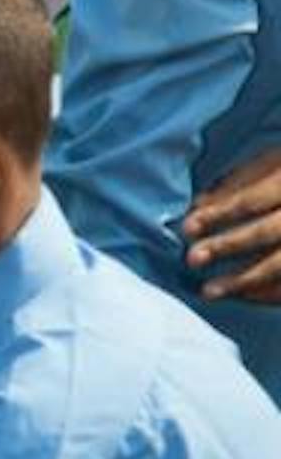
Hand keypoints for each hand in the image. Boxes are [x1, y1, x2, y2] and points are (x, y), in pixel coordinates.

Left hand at [185, 148, 280, 301]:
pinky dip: (266, 294)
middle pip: (267, 232)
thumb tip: (197, 206)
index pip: (253, 200)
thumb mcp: (273, 162)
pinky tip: (242, 297)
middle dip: (227, 246)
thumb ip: (238, 181)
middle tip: (192, 259)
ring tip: (209, 291)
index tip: (187, 227)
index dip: (219, 213)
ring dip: (244, 280)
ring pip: (279, 264)